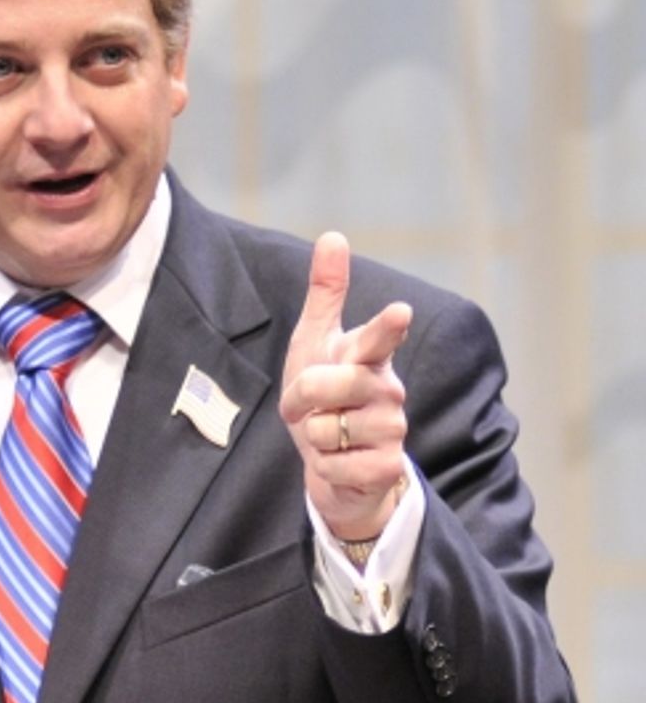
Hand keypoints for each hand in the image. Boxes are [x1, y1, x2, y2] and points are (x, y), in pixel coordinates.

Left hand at [280, 232, 411, 540]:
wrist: (334, 463)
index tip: (399, 312)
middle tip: (302, 407)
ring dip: (313, 437)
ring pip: (327, 429)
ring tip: (328, 436)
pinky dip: (324, 468)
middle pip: (332, 383)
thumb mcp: (315, 345)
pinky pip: (334, 465)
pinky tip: (339, 462)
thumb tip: (333, 235)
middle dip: (302, 396)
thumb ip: (326, 295)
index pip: (380, 336)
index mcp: (370, 355)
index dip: (387, 325)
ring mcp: (393, 428)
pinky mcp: (387, 467)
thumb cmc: (324, 396)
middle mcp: (389, 389)